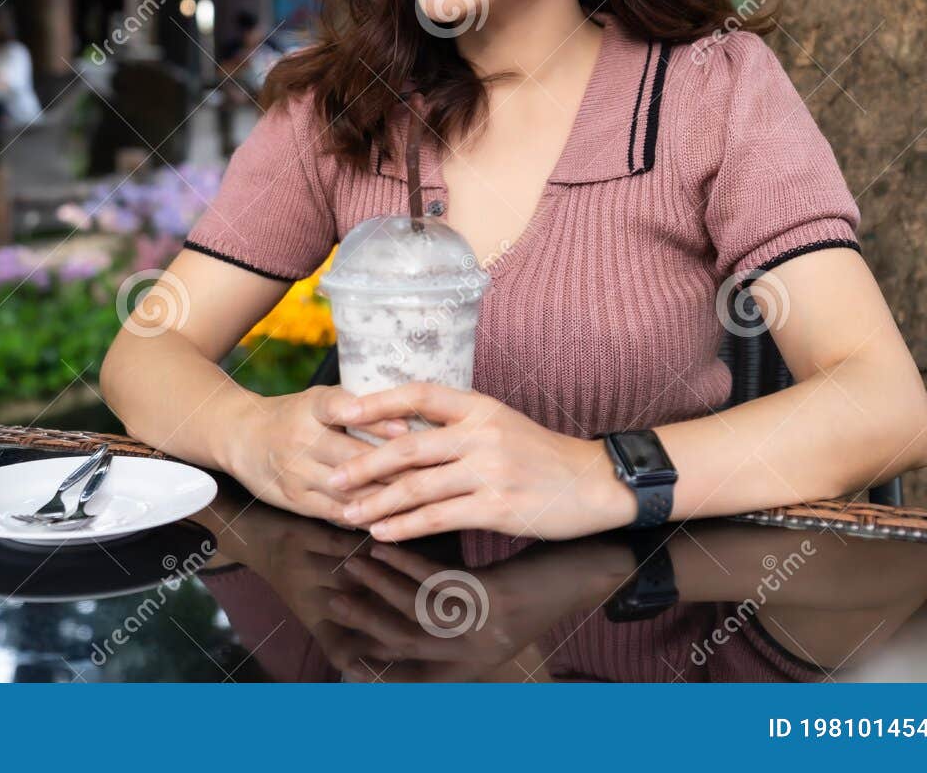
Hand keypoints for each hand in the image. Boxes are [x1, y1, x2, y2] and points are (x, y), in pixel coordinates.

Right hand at [224, 385, 408, 526]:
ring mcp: (297, 472)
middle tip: (432, 473)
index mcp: (309, 406)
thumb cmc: (292, 415)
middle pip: (352, 456)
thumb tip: (408, 413)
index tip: (403, 429)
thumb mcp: (317, 399)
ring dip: (385, 495)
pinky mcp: (296, 499)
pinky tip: (391, 517)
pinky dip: (365, 514)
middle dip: (394, 467)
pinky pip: (336, 511)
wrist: (242, 437)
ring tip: (419, 498)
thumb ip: (354, 404)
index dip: (372, 420)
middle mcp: (301, 439)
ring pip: (349, 488)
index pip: (338, 407)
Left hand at [321, 383, 631, 541]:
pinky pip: (438, 517)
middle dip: (363, 464)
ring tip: (347, 513)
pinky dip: (405, 526)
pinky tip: (383, 532)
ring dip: (376, 502)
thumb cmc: (542, 455)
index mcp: (479, 406)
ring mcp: (489, 471)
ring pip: (417, 486)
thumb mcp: (501, 424)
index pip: (418, 394)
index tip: (343, 410)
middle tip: (332, 478)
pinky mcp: (497, 508)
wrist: (595, 483)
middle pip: (408, 445)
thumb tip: (401, 432)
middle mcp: (481, 433)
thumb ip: (457, 426)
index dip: (378, 400)